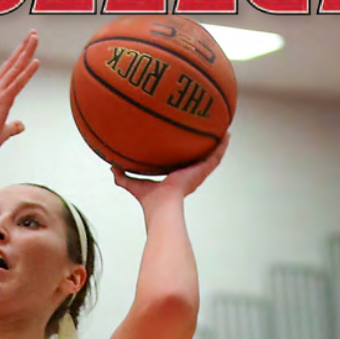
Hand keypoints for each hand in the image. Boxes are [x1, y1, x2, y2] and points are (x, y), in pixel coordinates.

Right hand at [0, 33, 39, 155]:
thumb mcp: (3, 131)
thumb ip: (13, 126)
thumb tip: (21, 126)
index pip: (8, 69)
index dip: (18, 56)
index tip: (25, 45)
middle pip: (13, 62)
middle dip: (24, 47)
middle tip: (33, 33)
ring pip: (16, 67)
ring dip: (27, 51)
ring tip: (35, 37)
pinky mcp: (4, 99)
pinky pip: (18, 82)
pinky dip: (28, 72)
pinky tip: (36, 61)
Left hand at [113, 134, 229, 207]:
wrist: (162, 207)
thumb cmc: (150, 203)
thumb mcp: (135, 184)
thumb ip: (123, 176)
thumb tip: (112, 167)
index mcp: (176, 180)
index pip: (182, 165)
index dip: (185, 157)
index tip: (186, 146)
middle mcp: (189, 177)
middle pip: (199, 160)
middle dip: (203, 148)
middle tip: (208, 135)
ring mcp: (198, 174)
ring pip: (211, 157)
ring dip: (218, 144)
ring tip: (224, 131)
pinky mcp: (203, 172)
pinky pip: (216, 157)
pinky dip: (222, 146)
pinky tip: (227, 134)